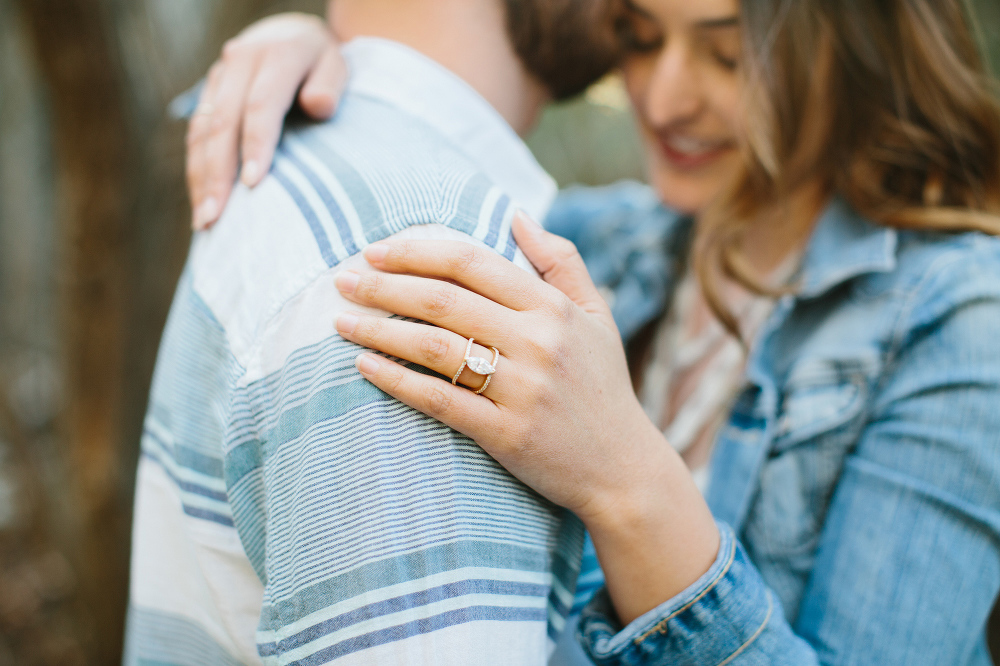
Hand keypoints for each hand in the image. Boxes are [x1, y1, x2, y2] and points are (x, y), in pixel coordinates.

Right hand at [187, 13, 347, 229]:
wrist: (290, 33)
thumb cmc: (321, 62)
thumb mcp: (336, 64)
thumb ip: (330, 84)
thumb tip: (317, 105)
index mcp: (276, 55)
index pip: (260, 105)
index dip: (255, 145)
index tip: (253, 185)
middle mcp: (240, 61)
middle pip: (223, 122)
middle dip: (217, 174)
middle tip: (215, 217)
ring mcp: (219, 76)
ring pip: (202, 130)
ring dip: (200, 177)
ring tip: (204, 221)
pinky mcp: (208, 92)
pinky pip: (196, 132)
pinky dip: (196, 168)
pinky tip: (201, 201)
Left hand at [334, 215, 646, 518]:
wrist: (622, 468)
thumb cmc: (602, 386)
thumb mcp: (595, 315)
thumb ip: (561, 261)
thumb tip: (517, 216)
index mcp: (552, 307)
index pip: (471, 262)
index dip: (417, 251)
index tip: (376, 251)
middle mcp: (538, 341)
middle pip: (442, 300)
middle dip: (383, 286)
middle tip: (343, 280)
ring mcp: (522, 388)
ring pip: (433, 346)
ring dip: (378, 330)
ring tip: (341, 321)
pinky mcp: (506, 433)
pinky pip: (439, 399)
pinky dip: (395, 380)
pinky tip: (364, 367)